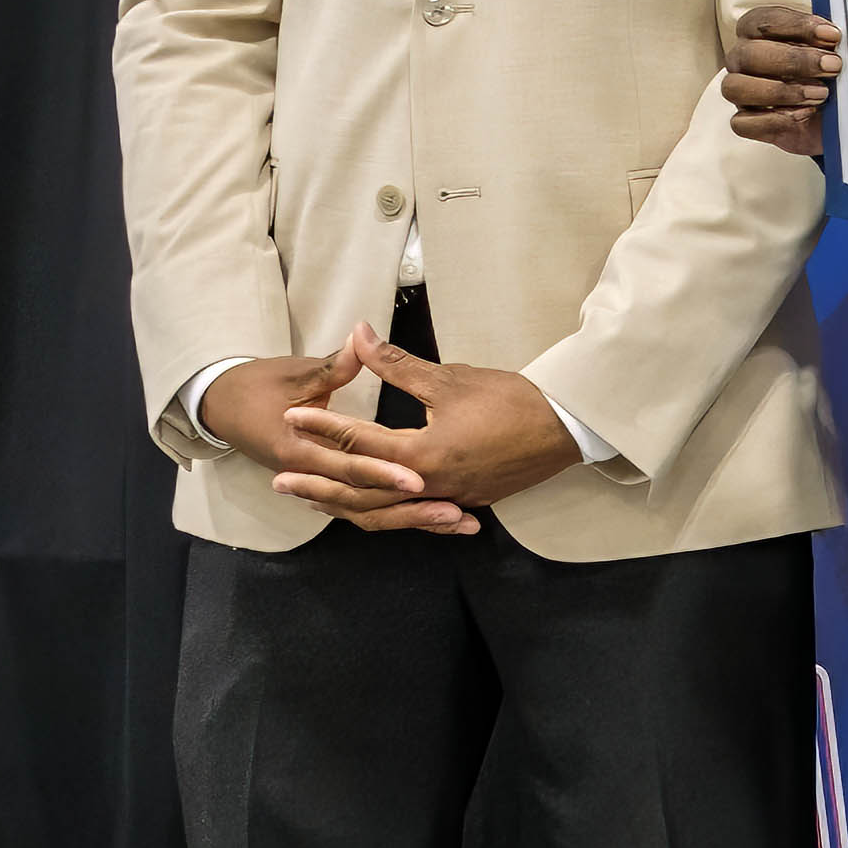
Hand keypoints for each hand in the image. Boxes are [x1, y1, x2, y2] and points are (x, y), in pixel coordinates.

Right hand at [197, 339, 469, 531]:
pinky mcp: (330, 486)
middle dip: (409, 508)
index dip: (383, 472)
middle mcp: (309, 477)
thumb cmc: (257, 385)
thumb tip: (362, 338)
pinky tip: (444, 522)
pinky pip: (369, 509)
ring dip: (414, 519)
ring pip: (370, 512)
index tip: (419, 477)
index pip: (347, 466)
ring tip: (461, 523)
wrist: (220, 404)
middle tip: (454, 510)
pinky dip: (403, 515)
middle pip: (364, 501)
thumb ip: (334, 366)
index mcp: (295, 450)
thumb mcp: (296, 374)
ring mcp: (318, 485)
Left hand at [271, 327, 580, 530]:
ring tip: (316, 500)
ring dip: (347, 504)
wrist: (568, 427)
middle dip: (318, 486)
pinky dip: (386, 511)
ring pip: (386, 511)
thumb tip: (358, 334)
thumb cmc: (511, 400)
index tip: (290, 418)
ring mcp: (449, 499)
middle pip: (362, 492)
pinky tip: (373, 506)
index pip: (359, 442)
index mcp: (423, 455)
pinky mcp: (466, 501)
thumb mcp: (451, 378)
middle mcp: (430, 485)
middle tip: (279, 482)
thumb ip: (396, 364)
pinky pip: (414, 513)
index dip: (321, 428)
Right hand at [724, 3, 837, 153]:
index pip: (762, 21)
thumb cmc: (828, 76)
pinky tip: (803, 115)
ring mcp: (740, 92)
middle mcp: (743, 59)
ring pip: (736, 88)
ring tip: (820, 94)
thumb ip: (829, 42)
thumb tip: (835, 38)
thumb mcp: (832, 53)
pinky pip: (742, 123)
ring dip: (781, 91)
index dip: (796, 26)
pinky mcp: (745, 122)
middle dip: (795, 60)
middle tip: (832, 66)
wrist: (836, 117)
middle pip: (748, 54)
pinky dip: (774, 120)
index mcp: (758, 33)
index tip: (831, 35)